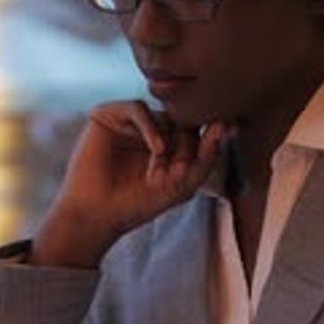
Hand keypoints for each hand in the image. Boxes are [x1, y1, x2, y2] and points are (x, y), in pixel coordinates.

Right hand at [29, 101, 222, 266]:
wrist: (97, 214)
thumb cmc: (137, 204)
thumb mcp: (182, 185)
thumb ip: (207, 158)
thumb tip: (226, 126)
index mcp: (166, 144)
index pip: (195, 128)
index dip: (208, 138)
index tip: (224, 140)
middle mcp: (148, 130)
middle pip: (182, 118)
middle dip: (189, 141)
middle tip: (182, 169)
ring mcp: (128, 122)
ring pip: (162, 112)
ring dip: (169, 139)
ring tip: (161, 169)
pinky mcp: (108, 116)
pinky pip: (139, 108)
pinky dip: (152, 127)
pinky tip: (157, 150)